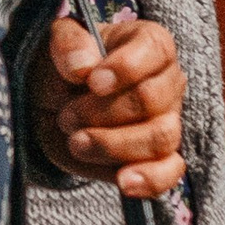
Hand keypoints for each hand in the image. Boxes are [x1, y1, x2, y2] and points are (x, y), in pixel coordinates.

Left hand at [36, 17, 185, 198]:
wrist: (55, 105)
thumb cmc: (66, 67)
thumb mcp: (57, 43)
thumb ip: (69, 44)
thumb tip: (82, 67)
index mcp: (149, 44)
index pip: (155, 50)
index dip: (125, 68)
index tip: (92, 82)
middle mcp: (167, 82)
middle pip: (151, 100)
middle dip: (101, 112)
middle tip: (68, 116)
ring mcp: (167, 121)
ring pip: (160, 138)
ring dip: (111, 144)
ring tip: (77, 141)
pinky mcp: (158, 158)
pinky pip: (170, 172)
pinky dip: (149, 179)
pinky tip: (123, 181)